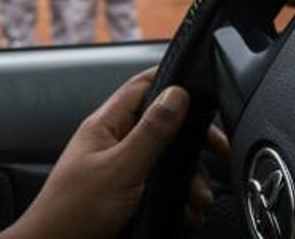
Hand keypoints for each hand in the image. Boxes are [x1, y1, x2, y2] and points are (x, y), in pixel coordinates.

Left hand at [0, 67, 226, 238]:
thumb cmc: (75, 208)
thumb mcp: (121, 166)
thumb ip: (150, 132)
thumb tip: (176, 94)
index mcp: (106, 124)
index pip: (142, 87)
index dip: (172, 83)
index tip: (205, 91)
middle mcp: (114, 141)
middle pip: (163, 127)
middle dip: (192, 142)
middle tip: (218, 154)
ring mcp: (121, 167)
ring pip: (166, 160)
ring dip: (189, 178)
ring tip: (199, 200)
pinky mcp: (128, 193)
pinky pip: (161, 186)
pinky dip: (180, 197)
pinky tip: (188, 212)